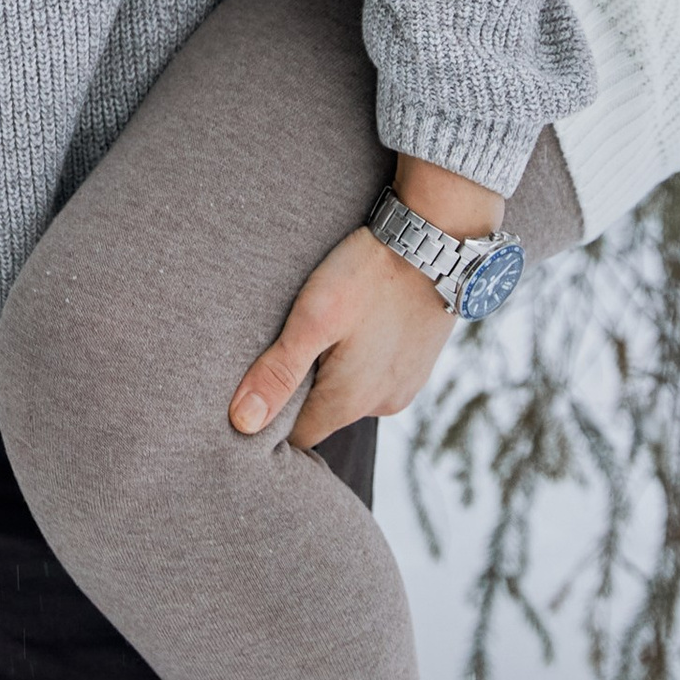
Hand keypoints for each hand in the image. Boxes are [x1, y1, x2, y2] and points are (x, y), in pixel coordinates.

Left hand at [229, 158, 504, 452]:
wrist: (437, 242)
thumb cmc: (369, 275)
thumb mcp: (313, 317)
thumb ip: (278, 373)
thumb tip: (242, 424)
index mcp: (348, 402)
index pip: (298, 437)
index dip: (274, 416)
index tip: (263, 379)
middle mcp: (380, 406)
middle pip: (324, 414)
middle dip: (304, 387)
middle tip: (293, 339)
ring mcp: (406, 387)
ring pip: (352, 393)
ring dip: (336, 370)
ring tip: (330, 326)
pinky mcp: (420, 367)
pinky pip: (379, 375)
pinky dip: (364, 358)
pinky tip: (360, 322)